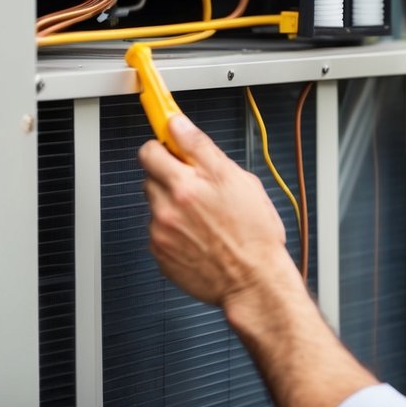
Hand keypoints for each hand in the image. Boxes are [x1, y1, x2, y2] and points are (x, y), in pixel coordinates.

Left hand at [139, 114, 295, 307]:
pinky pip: (160, 231)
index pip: (151, 150)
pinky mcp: (161, 255)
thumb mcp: (238, 179)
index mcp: (185, 185)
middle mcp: (167, 208)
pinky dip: (175, 230)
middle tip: (197, 183)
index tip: (165, 137)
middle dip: (170, 174)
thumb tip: (179, 126)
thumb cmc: (254, 233)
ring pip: (157, 204)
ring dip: (173, 203)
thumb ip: (202, 149)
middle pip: (151, 176)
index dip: (162, 144)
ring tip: (204, 215)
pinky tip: (199, 234)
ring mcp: (161, 233)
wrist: (253, 280)